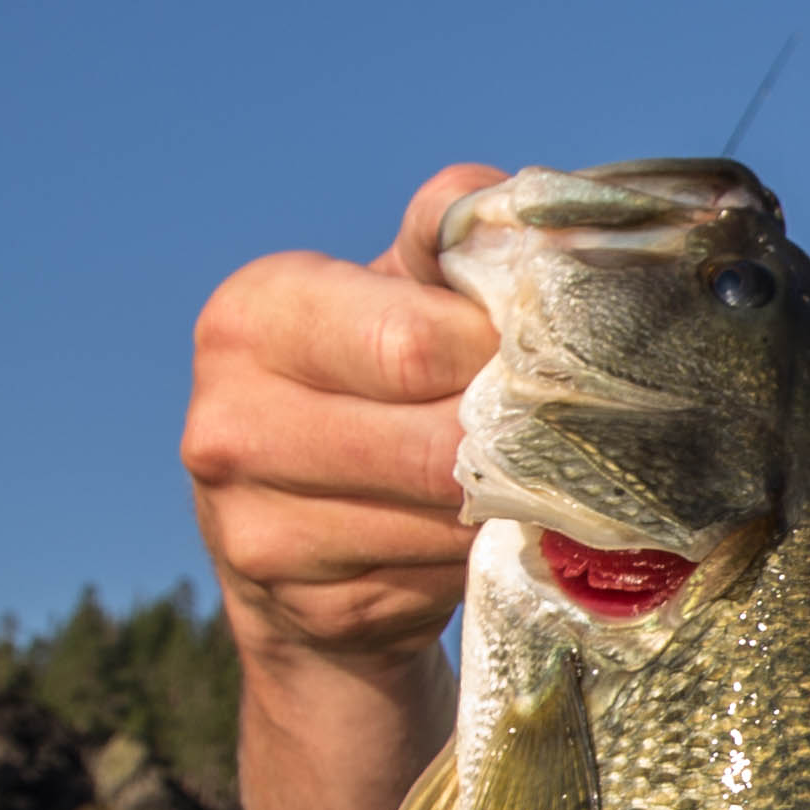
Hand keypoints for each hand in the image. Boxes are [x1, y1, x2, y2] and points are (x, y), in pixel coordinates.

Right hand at [183, 164, 509, 664]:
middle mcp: (230, 422)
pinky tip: (489, 538)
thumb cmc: (366, 388)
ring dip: (515, 507)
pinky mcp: (304, 607)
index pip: (415, 340)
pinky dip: (484, 559)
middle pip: (435, 441)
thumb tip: (503, 202)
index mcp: (253, 318)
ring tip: (544, 481)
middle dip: (521, 438)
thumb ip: (444, 247)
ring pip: (447, 521)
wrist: (296, 545)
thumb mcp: (389, 298)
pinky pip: (438, 580)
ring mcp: (255, 528)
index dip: (507, 354)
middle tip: (579, 433)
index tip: (554, 359)